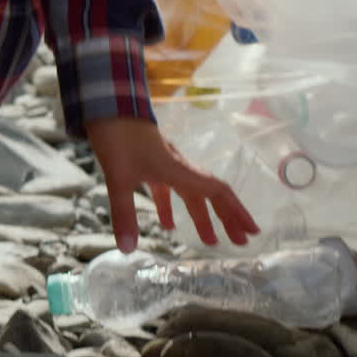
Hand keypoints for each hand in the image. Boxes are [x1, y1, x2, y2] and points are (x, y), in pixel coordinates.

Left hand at [85, 117, 259, 252]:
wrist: (106, 105)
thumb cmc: (118, 138)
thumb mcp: (118, 178)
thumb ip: (124, 214)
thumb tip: (129, 250)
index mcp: (180, 170)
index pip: (217, 192)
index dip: (236, 212)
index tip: (251, 231)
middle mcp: (178, 167)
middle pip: (209, 195)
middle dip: (225, 219)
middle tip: (239, 242)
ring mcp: (164, 164)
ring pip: (190, 193)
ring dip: (200, 216)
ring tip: (208, 240)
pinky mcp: (149, 162)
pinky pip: (166, 189)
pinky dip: (169, 206)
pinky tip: (166, 225)